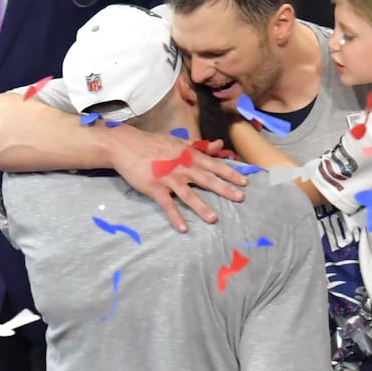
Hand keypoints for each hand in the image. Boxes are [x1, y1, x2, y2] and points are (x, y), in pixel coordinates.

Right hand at [106, 125, 246, 232]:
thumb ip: (200, 147)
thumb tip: (219, 145)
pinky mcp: (155, 188)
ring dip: (201, 207)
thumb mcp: (179, 142)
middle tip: (240, 198)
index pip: (213, 165)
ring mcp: (168, 178)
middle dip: (224, 189)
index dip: (230, 173)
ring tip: (214, 219)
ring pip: (188, 195)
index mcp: (189, 155)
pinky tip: (183, 228)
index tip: (245, 182)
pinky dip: (175, 217)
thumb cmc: (153, 144)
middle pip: (206, 179)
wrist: (126, 145)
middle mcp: (182, 167)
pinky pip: (167, 205)